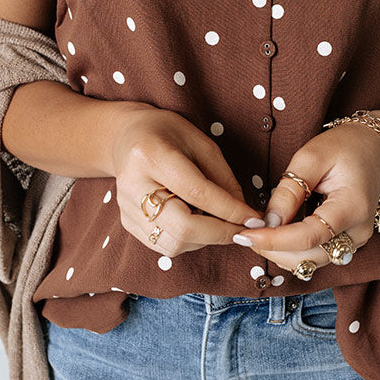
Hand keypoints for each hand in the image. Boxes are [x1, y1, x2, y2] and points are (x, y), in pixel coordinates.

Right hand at [110, 103, 264, 256]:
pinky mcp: (127, 223)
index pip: (197, 192)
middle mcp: (133, 185)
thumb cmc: (167, 133)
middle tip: (243, 229)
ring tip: (218, 222)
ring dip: (205, 239)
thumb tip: (242, 213)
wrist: (125, 137)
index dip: (229, 210)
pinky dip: (189, 241)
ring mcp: (126, 208)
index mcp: (151, 155)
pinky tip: (198, 223)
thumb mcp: (201, 142)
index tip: (254, 218)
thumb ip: (223, 178)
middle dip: (220, 233)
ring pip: (174, 244)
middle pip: (182, 227)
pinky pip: (164, 245)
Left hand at [232, 122, 379, 272]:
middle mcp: (359, 231)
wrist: (372, 147)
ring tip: (257, 233)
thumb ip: (289, 191)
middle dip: (273, 251)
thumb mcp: (310, 158)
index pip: (309, 236)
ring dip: (281, 253)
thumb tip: (268, 223)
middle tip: (244, 235)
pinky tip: (276, 234)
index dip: (274, 240)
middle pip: (310, 257)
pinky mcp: (348, 241)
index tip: (245, 235)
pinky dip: (293, 249)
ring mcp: (356, 240)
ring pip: (312, 261)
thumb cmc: (343, 146)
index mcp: (353, 206)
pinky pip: (317, 254)